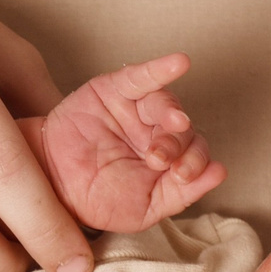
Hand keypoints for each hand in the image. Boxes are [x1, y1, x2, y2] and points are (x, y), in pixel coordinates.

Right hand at [35, 54, 226, 230]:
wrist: (49, 186)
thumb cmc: (95, 199)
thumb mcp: (145, 209)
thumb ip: (182, 194)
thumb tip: (221, 172)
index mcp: (167, 161)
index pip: (196, 154)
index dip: (197, 164)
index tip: (182, 176)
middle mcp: (155, 132)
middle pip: (184, 129)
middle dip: (178, 145)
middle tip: (159, 161)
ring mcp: (136, 110)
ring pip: (166, 103)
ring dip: (172, 115)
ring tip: (166, 131)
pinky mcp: (115, 90)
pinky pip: (143, 76)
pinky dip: (162, 68)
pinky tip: (180, 63)